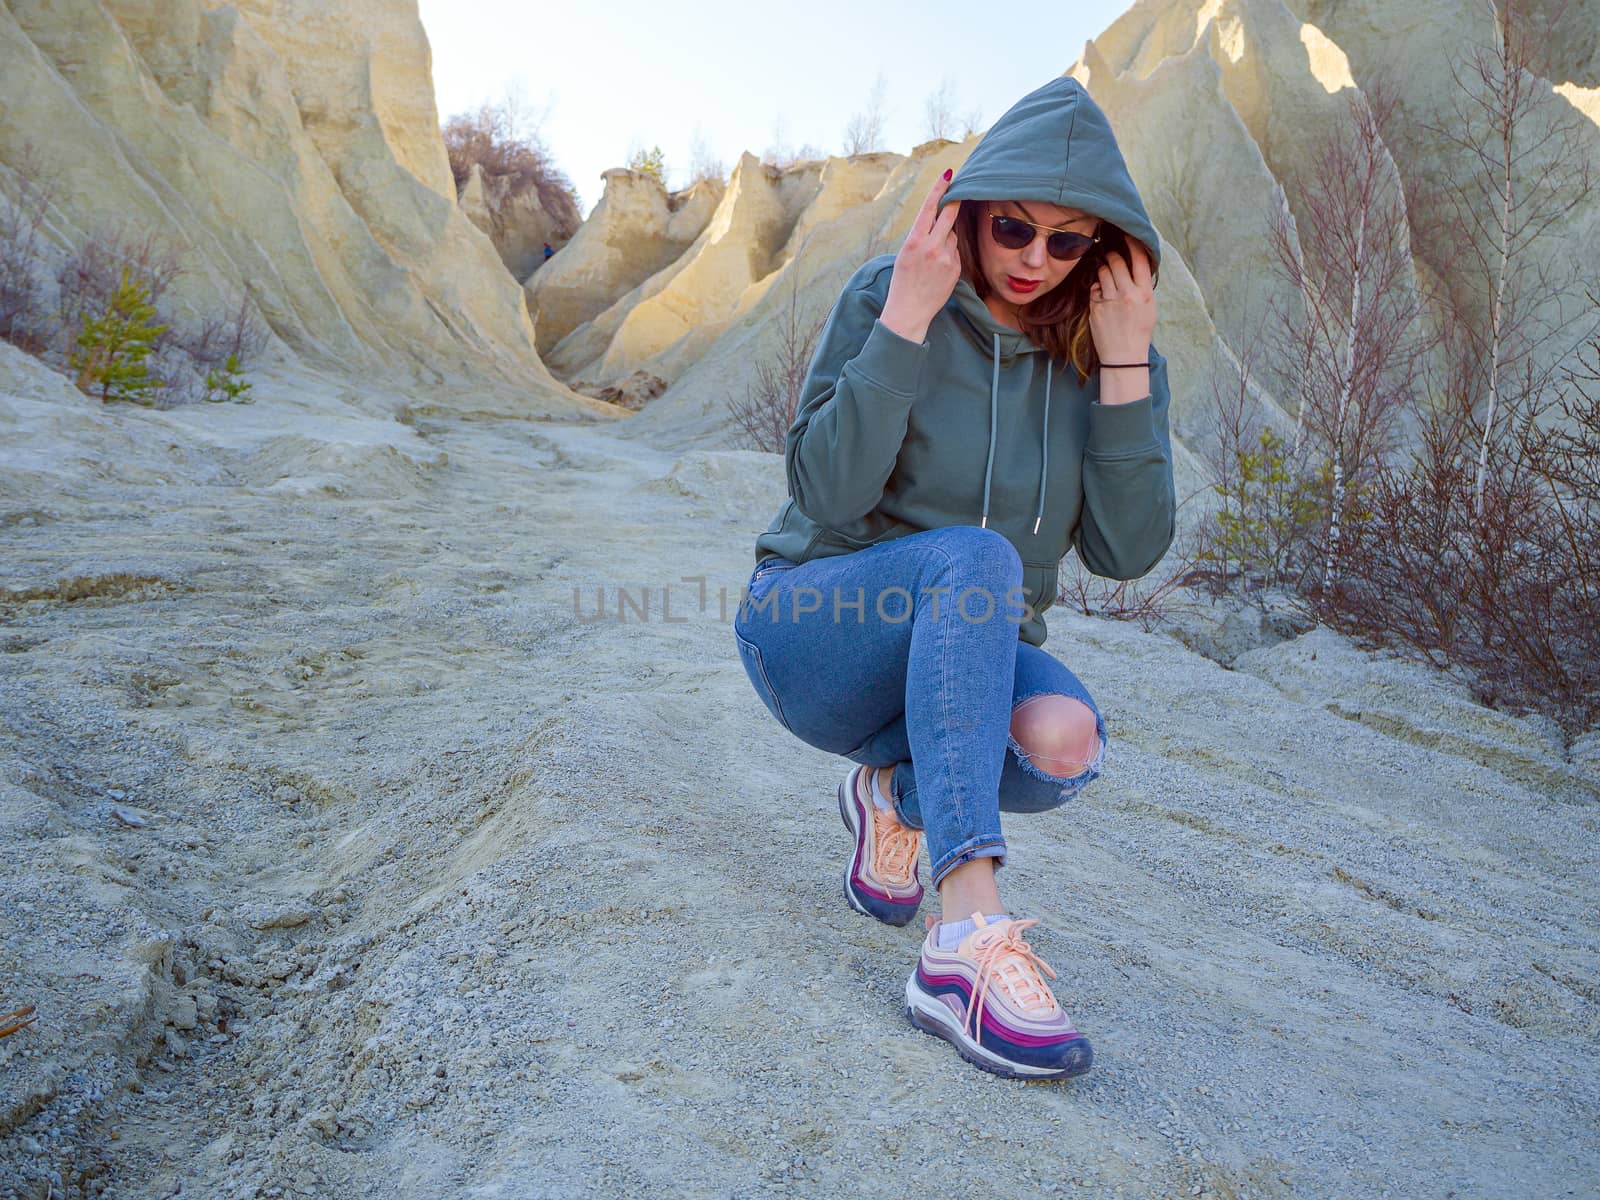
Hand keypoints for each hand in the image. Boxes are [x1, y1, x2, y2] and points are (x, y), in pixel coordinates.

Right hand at [878, 170, 961, 344]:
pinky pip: (956, 252)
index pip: (930, 208)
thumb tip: (940, 219)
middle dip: (954, 203)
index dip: (940, 189)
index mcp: (914, 241)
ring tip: (932, 258)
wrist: (908, 312)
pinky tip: (939, 270)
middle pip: (949, 215)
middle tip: (960, 192)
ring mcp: (945, 258)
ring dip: (946, 238)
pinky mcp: (955, 269)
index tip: (949, 174)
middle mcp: (931, 247)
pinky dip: (950, 255)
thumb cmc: (903, 282)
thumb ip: (921, 235)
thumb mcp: (905, 254)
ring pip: (952, 235)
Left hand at [1088, 239, 1156, 362]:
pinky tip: (1102, 295)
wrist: (1124, 356)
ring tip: (1107, 277)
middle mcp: (1128, 294)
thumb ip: (1142, 287)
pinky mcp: (1096, 308)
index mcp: (1145, 293)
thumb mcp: (1149, 308)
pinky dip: (1097, 288)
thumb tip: (1135, 266)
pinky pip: (1094, 288)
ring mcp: (1111, 301)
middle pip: (1117, 262)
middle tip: (1112, 257)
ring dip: (1103, 270)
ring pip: (1103, 272)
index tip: (1128, 235)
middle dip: (1113, 256)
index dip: (1133, 244)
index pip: (1140, 260)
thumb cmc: (1138, 331)